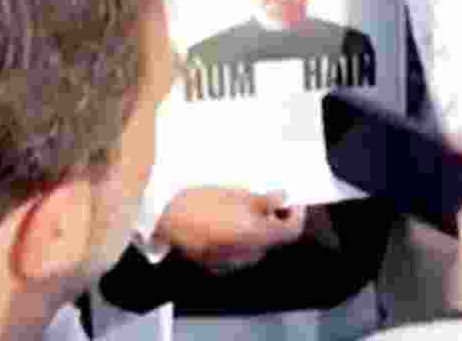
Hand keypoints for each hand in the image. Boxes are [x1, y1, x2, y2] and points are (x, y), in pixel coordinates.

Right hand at [154, 187, 305, 273]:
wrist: (164, 220)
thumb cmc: (201, 203)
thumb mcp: (236, 195)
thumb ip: (265, 200)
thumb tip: (283, 199)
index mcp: (257, 237)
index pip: (292, 231)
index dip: (297, 214)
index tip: (293, 200)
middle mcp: (249, 255)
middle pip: (274, 238)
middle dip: (275, 219)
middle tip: (267, 198)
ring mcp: (232, 263)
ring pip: (256, 245)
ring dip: (257, 228)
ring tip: (242, 208)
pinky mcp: (217, 266)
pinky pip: (238, 253)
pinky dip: (239, 238)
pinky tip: (226, 223)